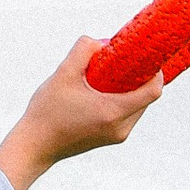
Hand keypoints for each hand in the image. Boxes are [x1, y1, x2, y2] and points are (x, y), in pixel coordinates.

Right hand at [0, 37, 163, 189]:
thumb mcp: (63, 73)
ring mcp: (117, 136)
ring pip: (139, 107)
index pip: (152, 91)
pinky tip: (105, 90)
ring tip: (111, 75)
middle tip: (124, 60)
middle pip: (147, 98)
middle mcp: (120, 128)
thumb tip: (102, 42)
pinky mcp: (111, 138)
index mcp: (112, 112)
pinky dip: (123, 100)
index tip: (146, 57)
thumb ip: (83, 50)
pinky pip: (128, 114)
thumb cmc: (46, 112)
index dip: (155, 72)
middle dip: (141, 77)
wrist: (34, 146)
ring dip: (132, 89)